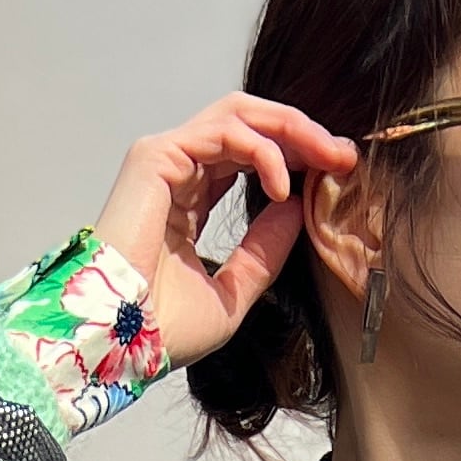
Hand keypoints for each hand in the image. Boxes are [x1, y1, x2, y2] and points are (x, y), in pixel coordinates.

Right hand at [93, 96, 363, 371]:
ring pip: (240, 115)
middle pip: (250, 125)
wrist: (117, 345)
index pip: (248, 156)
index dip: (294, 157)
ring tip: (327, 159)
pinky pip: (224, 132)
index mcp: (189, 200)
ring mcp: (165, 159)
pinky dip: (263, 151)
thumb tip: (297, 207)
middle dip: (302, 135)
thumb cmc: (161, 332)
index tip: (338, 173)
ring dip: (291, 131)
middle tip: (344, 156)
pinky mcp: (157, 156)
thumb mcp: (233, 292)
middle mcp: (177, 172)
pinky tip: (283, 185)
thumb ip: (264, 250)